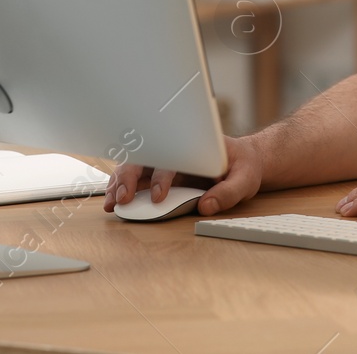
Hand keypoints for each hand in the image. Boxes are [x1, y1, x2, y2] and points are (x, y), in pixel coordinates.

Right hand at [103, 135, 264, 215]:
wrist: (243, 160)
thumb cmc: (243, 166)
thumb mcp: (246, 178)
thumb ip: (229, 192)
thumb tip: (206, 206)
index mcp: (194, 149)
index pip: (172, 160)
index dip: (162, 177)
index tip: (159, 196)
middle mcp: (176, 153)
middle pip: (145, 159)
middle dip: (129, 177)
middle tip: (122, 199)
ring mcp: (166, 164)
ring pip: (134, 167)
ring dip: (119, 182)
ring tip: (110, 202)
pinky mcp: (160, 175)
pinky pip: (136, 178)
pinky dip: (120, 187)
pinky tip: (112, 201)